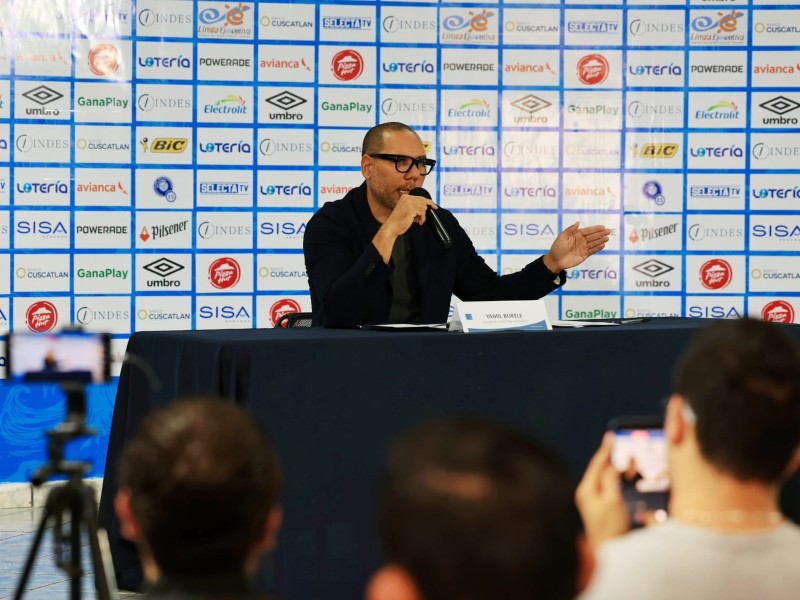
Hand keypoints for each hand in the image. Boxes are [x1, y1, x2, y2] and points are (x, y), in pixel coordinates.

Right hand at [372, 193, 437, 262]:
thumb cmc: (398, 221)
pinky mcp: (411, 210)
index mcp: (405, 197)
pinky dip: (422, 218)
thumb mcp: (406, 210)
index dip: (428, 201)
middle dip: (428, 207)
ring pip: (424, 207)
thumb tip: (426, 206)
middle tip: (434, 209)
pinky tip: (418, 222)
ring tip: (418, 220)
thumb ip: (414, 206)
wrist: (391, 227)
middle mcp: (407, 198)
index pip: (420, 197)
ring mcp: (409, 203)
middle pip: (423, 201)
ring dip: (423, 215)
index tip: (434, 205)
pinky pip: (423, 213)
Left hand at [543, 222, 610, 271]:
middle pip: (593, 236)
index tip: (603, 227)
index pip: (588, 231)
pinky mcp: (584, 255)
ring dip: (601, 240)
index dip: (595, 229)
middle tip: (609, 231)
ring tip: (607, 238)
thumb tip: (578, 222)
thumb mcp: (562, 236)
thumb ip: (570, 229)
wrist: (555, 260)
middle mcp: (581, 240)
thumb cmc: (557, 247)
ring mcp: (583, 248)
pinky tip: (603, 245)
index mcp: (576, 235)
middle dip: (601, 233)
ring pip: (594, 243)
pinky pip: (592, 251)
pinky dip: (598, 248)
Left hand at [575, 432, 629, 547]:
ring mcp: (594, 500)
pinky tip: (628, 476)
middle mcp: (588, 493)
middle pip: (601, 469)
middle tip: (623, 445)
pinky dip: (620, 479)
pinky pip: (611, 487)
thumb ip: (611, 479)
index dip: (606, 449)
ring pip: (607, 477)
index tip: (612, 435)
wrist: (610, 551)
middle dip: (613, 457)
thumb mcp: (612, 500)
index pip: (597, 463)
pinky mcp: (602, 507)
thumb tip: (613, 465)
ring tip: (630, 461)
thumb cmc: (611, 527)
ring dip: (619, 468)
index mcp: (586, 489)